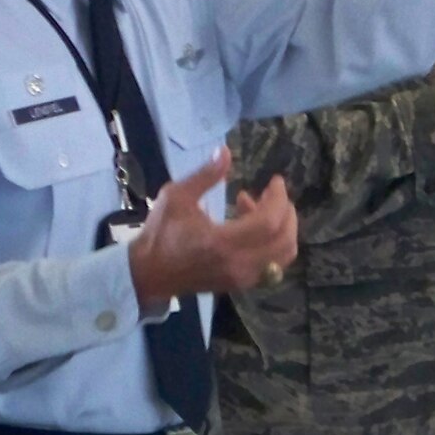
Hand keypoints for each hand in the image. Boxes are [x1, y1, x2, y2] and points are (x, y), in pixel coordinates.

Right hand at [127, 147, 298, 311]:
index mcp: (221, 243)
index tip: (275, 181)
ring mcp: (242, 278)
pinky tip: (253, 228)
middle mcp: (238, 264)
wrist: (148, 274)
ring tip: (260, 209)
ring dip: (282, 229)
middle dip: (286, 212)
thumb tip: (226, 151)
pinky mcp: (241, 283)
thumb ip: (205, 175)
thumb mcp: (177, 197)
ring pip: (283, 255)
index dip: (279, 198)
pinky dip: (274, 244)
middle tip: (273, 194)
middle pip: (284, 239)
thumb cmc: (161, 233)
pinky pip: (273, 266)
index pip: (269, 222)